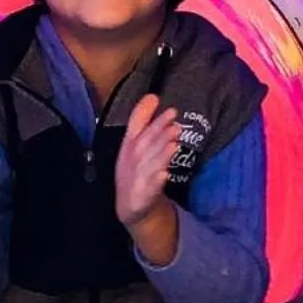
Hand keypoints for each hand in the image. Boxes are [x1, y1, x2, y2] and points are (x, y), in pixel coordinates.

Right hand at [115, 93, 181, 246]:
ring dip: (160, 155)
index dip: (147, 117)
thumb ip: (142, 120)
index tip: (163, 104)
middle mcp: (130, 161)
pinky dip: (155, 182)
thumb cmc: (135, 169)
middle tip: (175, 124)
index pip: (135, 129)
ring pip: (149, 166)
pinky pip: (149, 189)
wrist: (129, 206)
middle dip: (158, 134)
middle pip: (145, 146)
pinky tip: (164, 175)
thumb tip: (152, 96)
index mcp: (128, 147)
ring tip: (174, 145)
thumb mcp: (135, 143)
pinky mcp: (141, 197)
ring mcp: (136, 179)